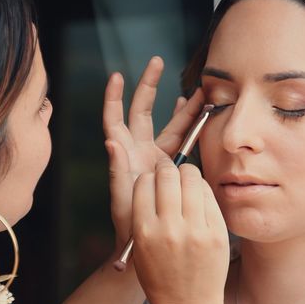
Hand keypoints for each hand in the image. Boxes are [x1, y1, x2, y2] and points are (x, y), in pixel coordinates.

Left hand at [103, 56, 203, 247]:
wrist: (143, 242)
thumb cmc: (127, 224)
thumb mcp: (121, 198)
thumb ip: (117, 170)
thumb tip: (110, 142)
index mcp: (124, 155)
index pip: (115, 119)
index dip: (114, 97)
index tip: (116, 76)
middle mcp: (138, 151)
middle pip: (142, 111)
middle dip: (149, 86)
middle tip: (157, 61)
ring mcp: (154, 157)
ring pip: (168, 123)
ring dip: (180, 106)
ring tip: (194, 87)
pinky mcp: (168, 166)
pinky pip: (179, 140)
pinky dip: (187, 124)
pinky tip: (195, 110)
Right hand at [131, 158, 228, 303]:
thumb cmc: (160, 276)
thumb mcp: (141, 248)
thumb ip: (144, 214)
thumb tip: (153, 177)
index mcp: (145, 231)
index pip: (144, 182)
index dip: (148, 178)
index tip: (153, 181)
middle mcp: (169, 228)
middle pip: (167, 175)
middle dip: (167, 170)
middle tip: (170, 173)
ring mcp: (196, 230)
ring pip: (191, 178)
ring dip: (187, 174)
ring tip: (186, 181)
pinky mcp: (217, 233)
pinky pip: (209, 195)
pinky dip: (202, 190)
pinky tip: (199, 197)